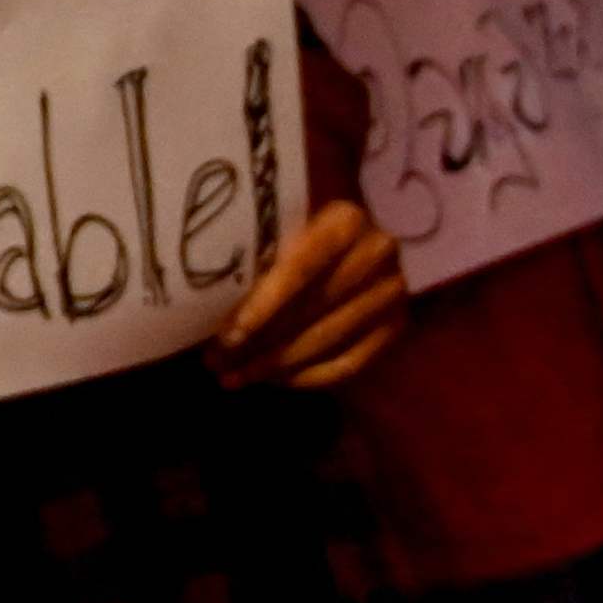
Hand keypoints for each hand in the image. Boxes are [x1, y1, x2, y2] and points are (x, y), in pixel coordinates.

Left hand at [203, 200, 403, 393]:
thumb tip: (205, 302)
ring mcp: (391, 293)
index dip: (262, 307)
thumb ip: (259, 254)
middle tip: (215, 363)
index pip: (300, 270)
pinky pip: (348, 365)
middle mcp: (376, 254)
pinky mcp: (397, 327)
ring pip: (326, 343)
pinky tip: (273, 381)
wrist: (361, 239)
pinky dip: (307, 378)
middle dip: (258, 344)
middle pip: (311, 310)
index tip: (226, 337)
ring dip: (274, 367)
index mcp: (345, 220)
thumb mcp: (283, 227)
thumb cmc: (302, 229)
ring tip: (233, 377)